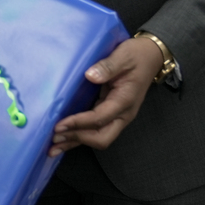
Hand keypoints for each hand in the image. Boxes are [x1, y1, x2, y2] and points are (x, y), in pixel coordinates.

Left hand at [48, 37, 162, 155]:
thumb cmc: (137, 56)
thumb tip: (90, 75)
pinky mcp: (110, 113)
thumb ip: (108, 66)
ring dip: (76, 142)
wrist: (150, 57)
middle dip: (78, 138)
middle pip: (101, 137)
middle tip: (55, 137)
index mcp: (125, 101)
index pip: (100, 118)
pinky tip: (65, 140)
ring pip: (97, 137)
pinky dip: (79, 136)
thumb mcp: (123, 56)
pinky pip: (95, 129)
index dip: (79, 123)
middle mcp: (123, 113)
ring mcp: (117, 116)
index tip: (59, 125)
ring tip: (54, 148)